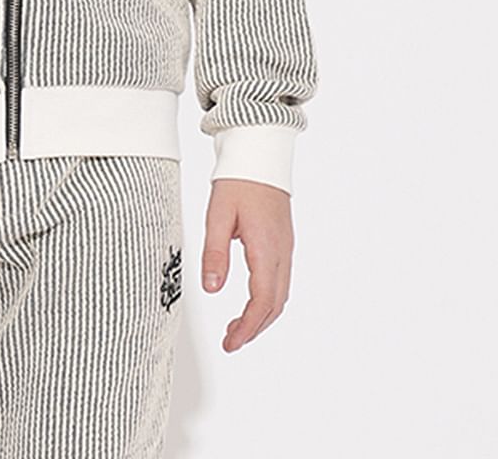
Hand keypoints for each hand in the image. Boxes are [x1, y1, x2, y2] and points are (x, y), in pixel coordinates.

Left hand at [201, 177, 293, 351]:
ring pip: (280, 294)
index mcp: (266, 248)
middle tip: (231, 341)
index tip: (231, 343)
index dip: (248, 328)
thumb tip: (212, 288)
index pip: (262, 300)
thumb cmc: (238, 180)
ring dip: (262, 316)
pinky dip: (267, 299)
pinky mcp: (283, 241)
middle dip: (254, 328)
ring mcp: (285, 247)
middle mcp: (281, 251)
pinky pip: (280, 279)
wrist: (260, 153)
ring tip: (237, 327)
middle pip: (275, 304)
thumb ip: (214, 253)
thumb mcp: (218, 215)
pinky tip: (251, 301)